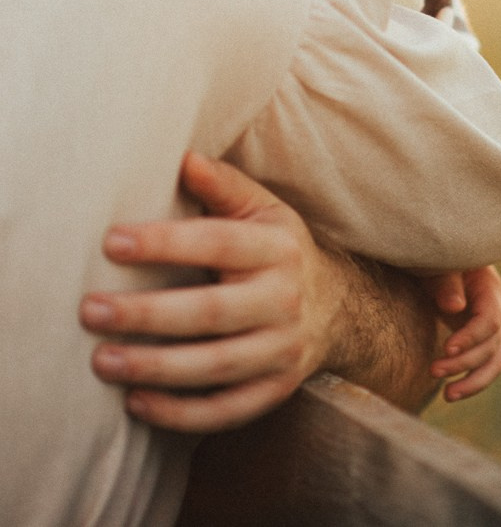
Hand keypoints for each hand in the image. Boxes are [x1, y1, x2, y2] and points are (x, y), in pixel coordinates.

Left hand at [79, 152, 342, 432]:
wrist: (338, 308)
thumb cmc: (280, 250)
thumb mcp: (264, 209)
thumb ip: (224, 185)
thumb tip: (182, 158)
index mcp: (278, 246)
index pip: (217, 243)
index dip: (164, 243)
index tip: (111, 242)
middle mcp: (284, 298)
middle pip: (210, 311)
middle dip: (147, 313)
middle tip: (91, 311)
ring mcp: (283, 349)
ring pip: (215, 366)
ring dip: (155, 366)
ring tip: (102, 361)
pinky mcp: (276, 390)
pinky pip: (226, 410)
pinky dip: (181, 413)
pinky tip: (137, 403)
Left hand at [423, 266, 500, 400]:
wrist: (444, 267)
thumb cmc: (440, 263)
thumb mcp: (441, 266)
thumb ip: (447, 283)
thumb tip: (455, 307)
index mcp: (491, 290)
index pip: (490, 320)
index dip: (471, 337)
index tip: (447, 348)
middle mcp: (498, 312)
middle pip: (490, 345)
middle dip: (464, 362)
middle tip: (433, 370)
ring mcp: (494, 330)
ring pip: (493, 363)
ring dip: (473, 382)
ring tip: (447, 395)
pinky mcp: (484, 343)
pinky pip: (485, 368)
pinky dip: (472, 383)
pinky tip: (450, 393)